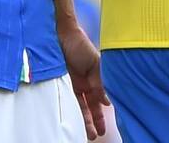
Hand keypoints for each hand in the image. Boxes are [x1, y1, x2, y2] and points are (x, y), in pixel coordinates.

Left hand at [58, 25, 109, 140]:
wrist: (60, 36)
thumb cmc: (80, 45)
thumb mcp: (94, 65)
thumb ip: (100, 83)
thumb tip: (107, 102)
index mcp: (96, 76)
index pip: (102, 97)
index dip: (104, 110)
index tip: (108, 122)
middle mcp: (86, 82)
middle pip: (92, 105)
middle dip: (95, 120)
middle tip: (99, 134)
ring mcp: (74, 83)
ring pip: (80, 106)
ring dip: (85, 120)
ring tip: (89, 134)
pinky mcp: (62, 83)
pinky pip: (69, 101)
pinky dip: (74, 111)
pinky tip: (78, 122)